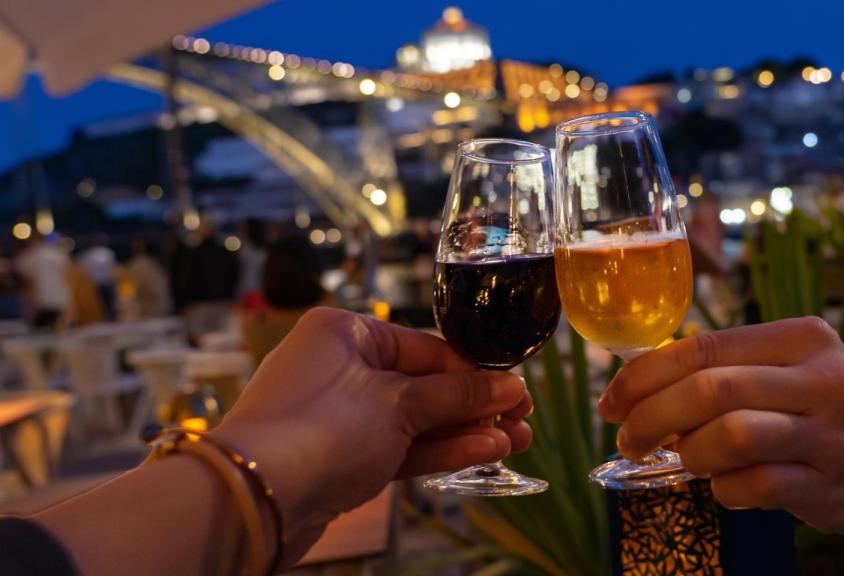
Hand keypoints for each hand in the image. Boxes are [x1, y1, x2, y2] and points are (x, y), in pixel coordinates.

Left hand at [215, 308, 531, 559]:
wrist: (255, 497)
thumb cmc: (320, 429)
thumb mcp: (399, 404)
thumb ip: (457, 397)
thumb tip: (508, 388)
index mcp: (346, 332)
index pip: (426, 347)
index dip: (475, 371)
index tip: (515, 388)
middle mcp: (340, 367)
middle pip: (424, 384)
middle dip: (476, 405)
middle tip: (524, 419)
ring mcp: (339, 416)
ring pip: (415, 420)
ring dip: (465, 431)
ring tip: (517, 441)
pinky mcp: (340, 457)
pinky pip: (398, 448)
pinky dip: (437, 450)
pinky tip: (483, 452)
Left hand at [598, 317, 843, 532]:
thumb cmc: (816, 405)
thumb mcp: (782, 366)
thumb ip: (719, 367)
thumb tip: (633, 386)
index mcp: (803, 338)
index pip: (702, 347)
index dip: (644, 375)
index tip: (611, 401)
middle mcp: (825, 380)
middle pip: (712, 390)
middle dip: (652, 416)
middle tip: (628, 439)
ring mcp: (833, 436)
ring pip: (733, 437)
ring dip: (691, 452)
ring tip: (687, 458)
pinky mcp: (832, 487)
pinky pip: (754, 486)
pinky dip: (723, 488)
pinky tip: (724, 484)